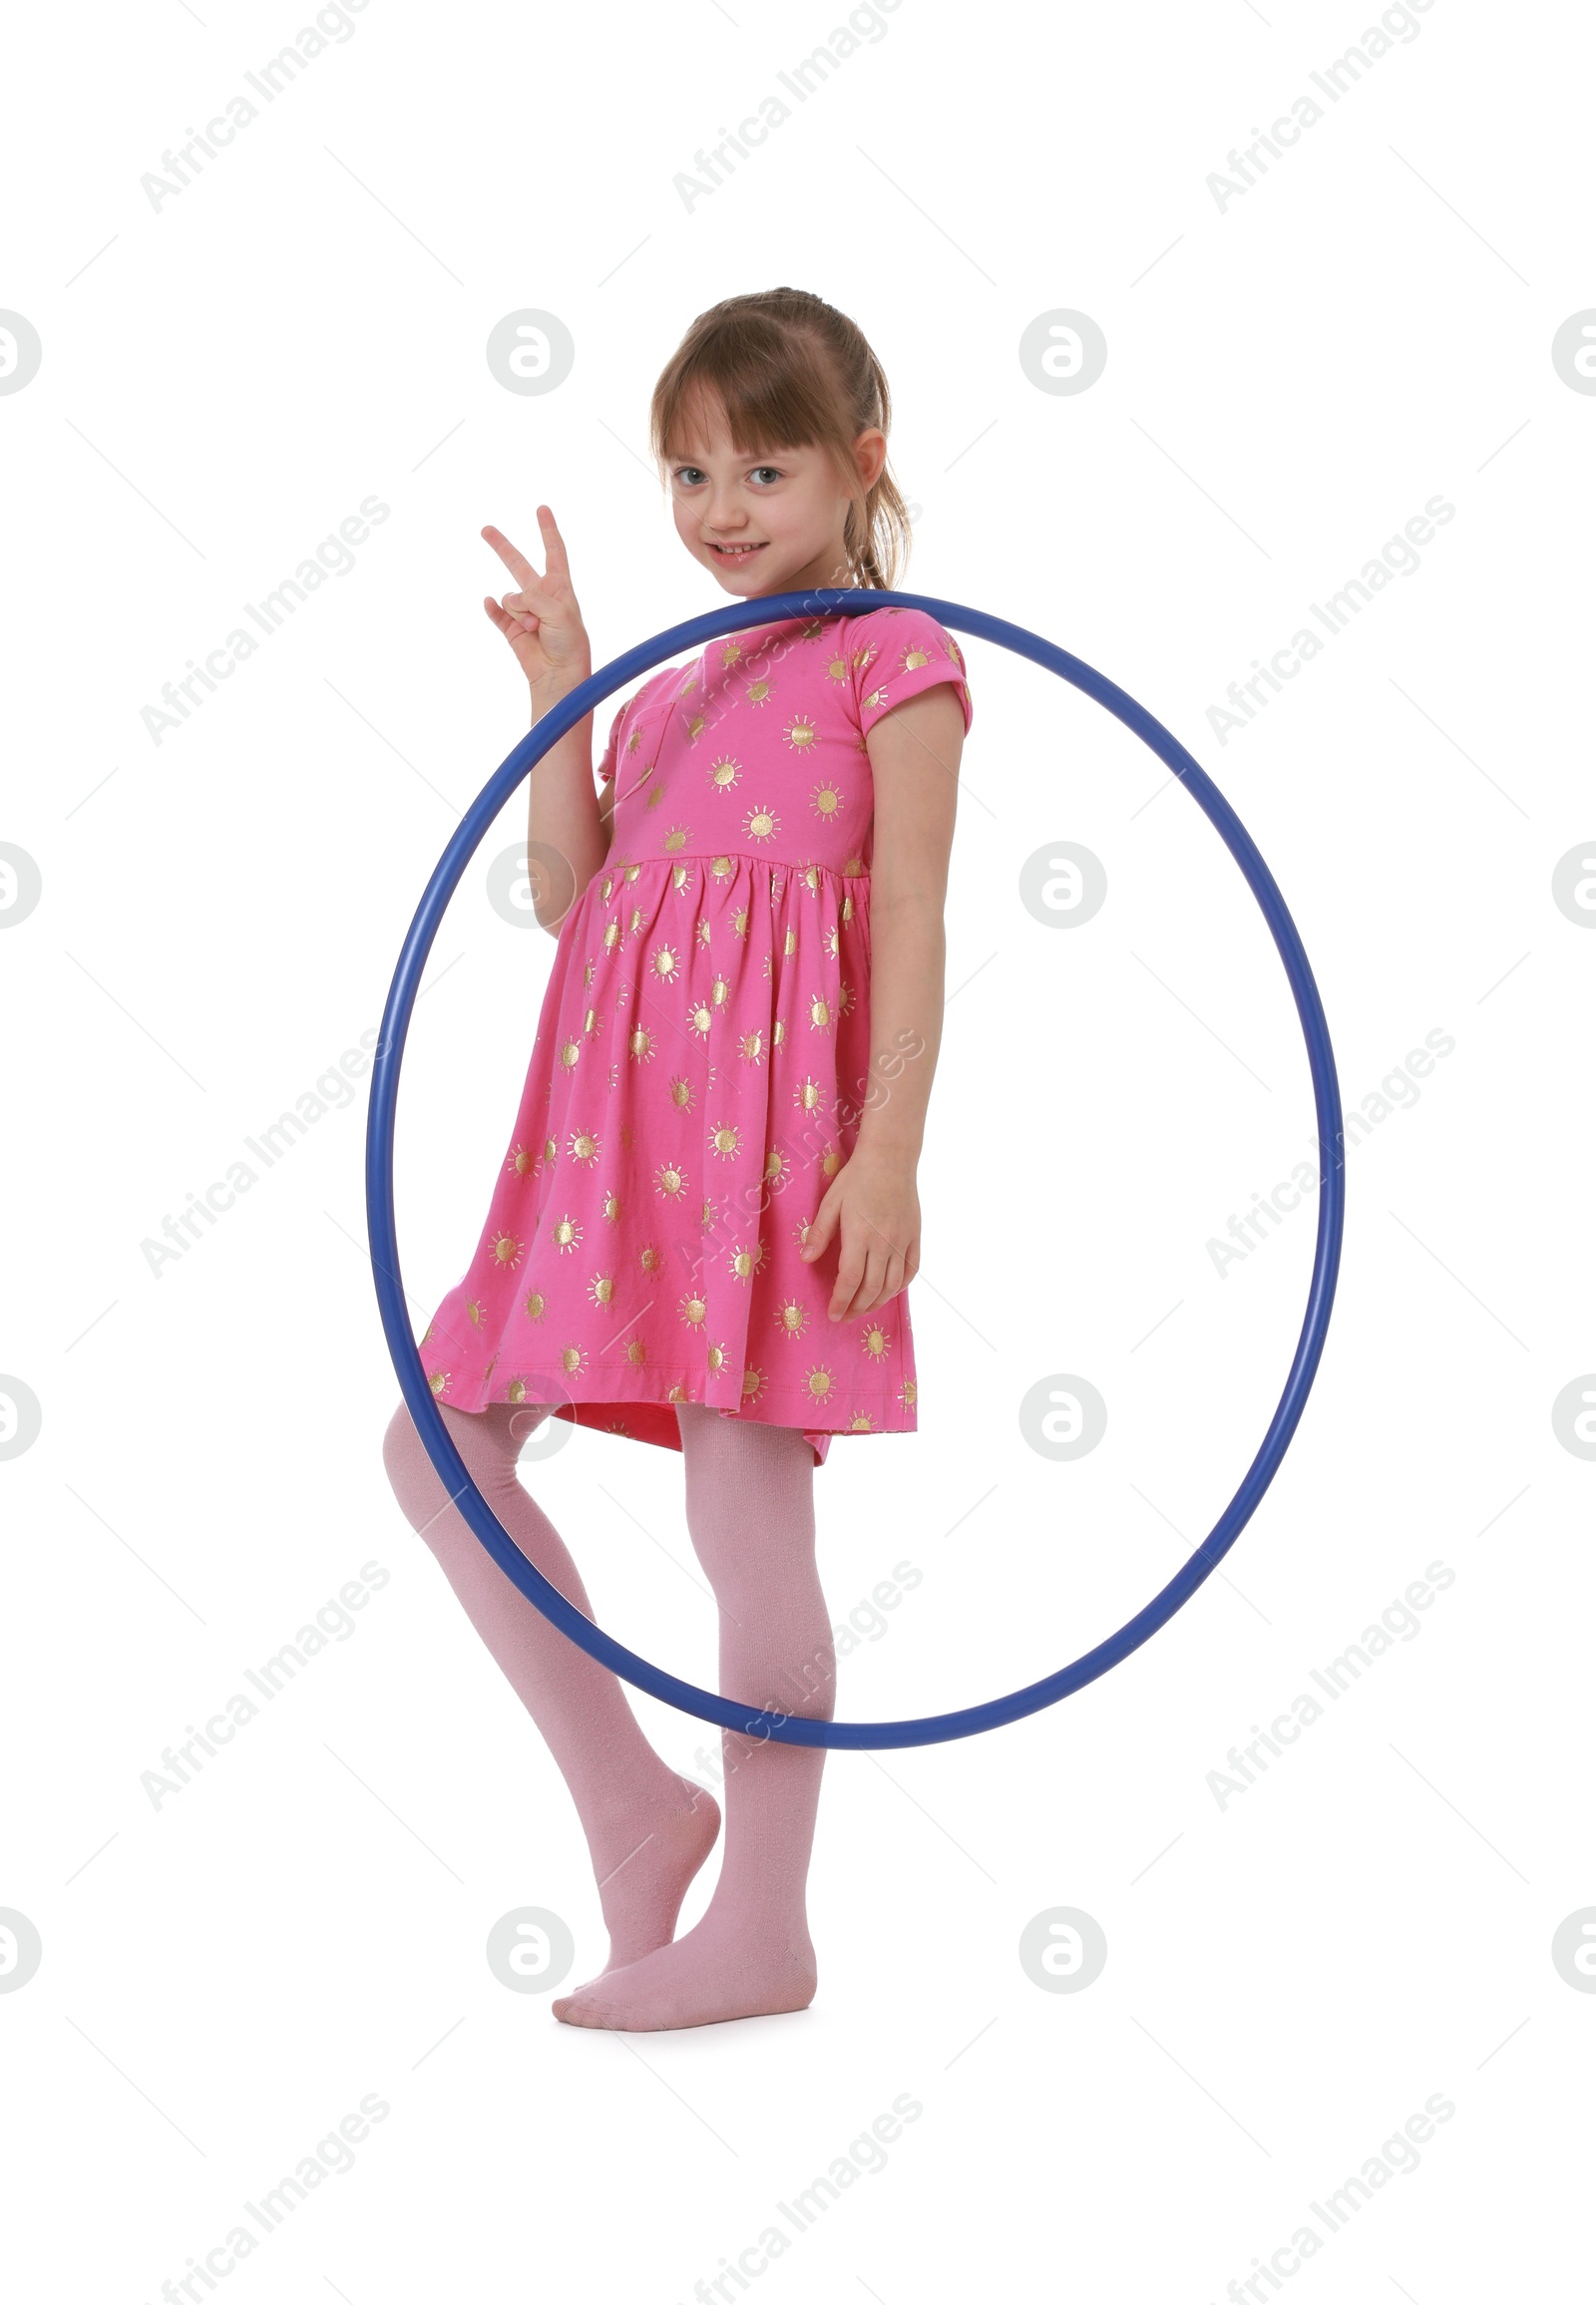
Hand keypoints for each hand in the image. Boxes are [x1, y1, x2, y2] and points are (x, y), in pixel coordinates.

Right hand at [482, 509, 591, 703]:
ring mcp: (524, 612)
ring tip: (535, 629)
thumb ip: (533, 597)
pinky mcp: (511, 629)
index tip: (542, 509)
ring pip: (510, 598)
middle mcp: (541, 596)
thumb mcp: (559, 611)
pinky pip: (496, 613)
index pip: (554, 551)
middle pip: (518, 564)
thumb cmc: (569, 643)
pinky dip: (493, 610)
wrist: (559, 675)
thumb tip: (507, 599)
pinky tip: (488, 603)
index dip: (547, 530)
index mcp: (560, 588)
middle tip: (485, 530)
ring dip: (520, 612)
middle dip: (502, 547)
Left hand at [799, 1147, 920, 1321]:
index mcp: (860, 1235)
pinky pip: (910, 1270)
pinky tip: (887, 1292)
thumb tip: (805, 1259)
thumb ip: (820, 1233)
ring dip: (877, 1302)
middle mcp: (884, 1242)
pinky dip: (899, 1286)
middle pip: (871, 1289)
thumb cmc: (856, 1178)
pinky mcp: (915, 1236)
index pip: (850, 1280)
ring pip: (892, 1285)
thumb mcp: (831, 1202)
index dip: (841, 1301)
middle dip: (857, 1308)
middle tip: (844, 1317)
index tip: (833, 1314)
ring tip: (863, 1309)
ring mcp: (902, 1240)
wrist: (890, 1158)